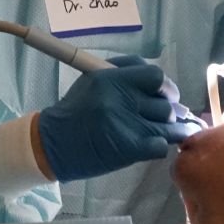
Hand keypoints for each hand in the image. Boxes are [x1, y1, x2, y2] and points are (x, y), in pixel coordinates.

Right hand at [37, 54, 187, 181]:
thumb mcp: (93, 80)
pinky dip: (161, 145)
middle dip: (169, 111)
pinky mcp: (127, 149)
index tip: (166, 94)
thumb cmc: (75, 110)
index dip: (166, 86)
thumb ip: (124, 74)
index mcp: (111, 78)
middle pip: (165, 103)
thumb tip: (160, 83)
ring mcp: (125, 125)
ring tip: (165, 131)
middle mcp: (120, 99)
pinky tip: (154, 145)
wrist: (53, 143)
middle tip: (164, 116)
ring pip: (167, 125)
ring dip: (170, 129)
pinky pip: (160, 146)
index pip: (155, 76)